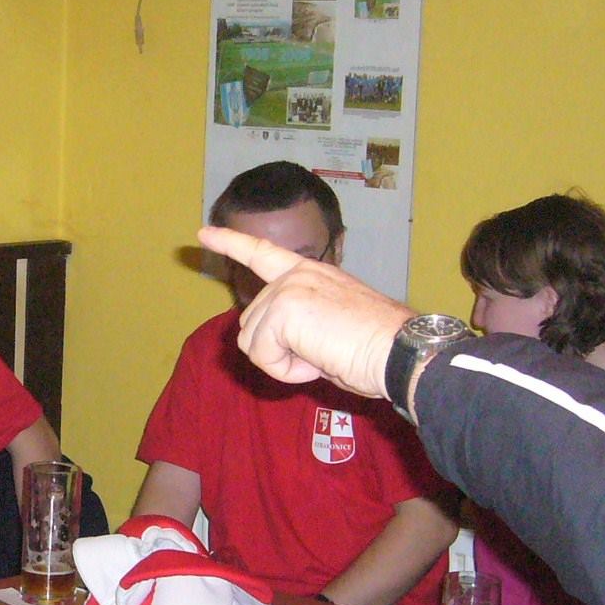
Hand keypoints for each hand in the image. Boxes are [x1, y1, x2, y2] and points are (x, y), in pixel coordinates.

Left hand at [197, 226, 411, 398]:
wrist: (400, 351)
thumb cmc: (377, 348)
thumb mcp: (332, 326)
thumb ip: (300, 323)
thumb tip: (277, 342)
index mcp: (311, 273)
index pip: (262, 253)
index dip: (231, 243)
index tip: (203, 233)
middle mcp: (296, 274)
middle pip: (250, 324)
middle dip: (279, 351)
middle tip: (324, 352)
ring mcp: (287, 288)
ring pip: (253, 343)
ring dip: (284, 362)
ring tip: (324, 355)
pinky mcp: (282, 309)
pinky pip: (261, 355)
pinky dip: (285, 371)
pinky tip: (316, 362)